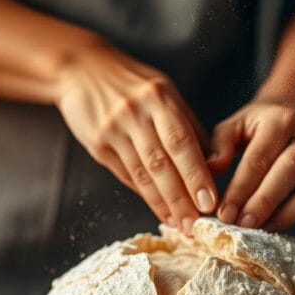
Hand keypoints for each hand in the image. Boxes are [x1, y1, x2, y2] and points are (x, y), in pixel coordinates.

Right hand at [54, 43, 215, 233]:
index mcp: (159, 97)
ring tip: (180, 224)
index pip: (181, 142)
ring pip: (142, 174)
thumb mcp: (163, 91)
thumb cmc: (131, 82)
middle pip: (161, 163)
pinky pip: (125, 174)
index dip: (196, 174)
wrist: (81, 70)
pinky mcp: (97, 144)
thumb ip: (186, 124)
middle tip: (196, 224)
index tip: (211, 201)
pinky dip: (144, 195)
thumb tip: (212, 162)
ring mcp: (113, 129)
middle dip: (181, 198)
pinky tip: (159, 210)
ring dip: (163, 203)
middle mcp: (135, 113)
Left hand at [209, 101, 294, 237]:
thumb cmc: (257, 128)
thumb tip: (210, 169)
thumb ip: (221, 144)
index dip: (240, 188)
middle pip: (290, 170)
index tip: (223, 213)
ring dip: (289, 213)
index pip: (259, 157)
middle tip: (241, 224)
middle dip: (263, 202)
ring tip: (263, 229)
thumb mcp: (235, 126)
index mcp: (282, 121)